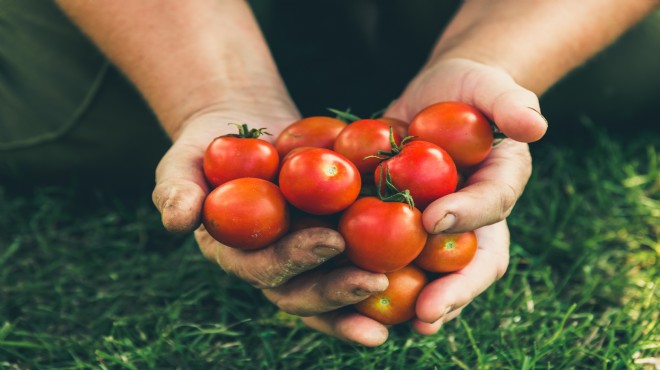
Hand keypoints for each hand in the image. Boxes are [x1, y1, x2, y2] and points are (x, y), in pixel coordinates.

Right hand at [151, 94, 389, 345]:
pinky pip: (358, 258)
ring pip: (335, 287)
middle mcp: (274, 266)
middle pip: (304, 293)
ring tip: (403, 297)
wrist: (241, 131)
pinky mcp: (332, 238)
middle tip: (375, 281)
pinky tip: (421, 268)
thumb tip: (176, 220)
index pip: (264, 270)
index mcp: (238, 256)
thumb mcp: (183, 161)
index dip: (294, 262)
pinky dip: (387, 266)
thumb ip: (176, 189)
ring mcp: (304, 256)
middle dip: (338, 291)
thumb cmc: (207, 147)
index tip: (329, 241)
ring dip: (366, 297)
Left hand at [382, 58, 540, 330]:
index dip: (467, 215)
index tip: (435, 220)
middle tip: (427, 314)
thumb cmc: (469, 89)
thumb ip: (510, 101)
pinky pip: (393, 259)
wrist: (436, 98)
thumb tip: (534, 125)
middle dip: (452, 291)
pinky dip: (375, 277)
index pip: (492, 205)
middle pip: (470, 263)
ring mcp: (439, 230)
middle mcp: (473, 219)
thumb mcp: (489, 85)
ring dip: (414, 301)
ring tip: (389, 326)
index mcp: (499, 186)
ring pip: (434, 275)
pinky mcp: (403, 229)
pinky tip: (347, 294)